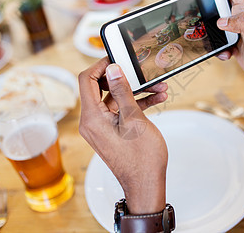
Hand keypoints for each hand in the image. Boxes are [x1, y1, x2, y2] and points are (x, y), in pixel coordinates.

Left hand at [78, 57, 168, 213]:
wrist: (146, 184)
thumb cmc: (141, 158)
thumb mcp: (133, 118)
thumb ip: (121, 91)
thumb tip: (112, 70)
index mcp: (91, 117)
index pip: (85, 80)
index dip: (100, 65)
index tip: (117, 59)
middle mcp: (92, 121)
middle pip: (100, 87)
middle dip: (124, 78)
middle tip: (140, 72)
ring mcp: (101, 127)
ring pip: (114, 99)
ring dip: (135, 92)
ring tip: (158, 88)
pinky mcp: (111, 131)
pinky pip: (120, 111)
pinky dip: (135, 104)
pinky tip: (155, 99)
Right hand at [190, 0, 243, 99]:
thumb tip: (222, 20)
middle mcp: (241, 16)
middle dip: (204, 3)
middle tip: (194, 11)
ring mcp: (236, 28)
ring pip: (214, 20)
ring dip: (209, 31)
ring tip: (216, 43)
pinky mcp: (231, 41)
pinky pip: (216, 38)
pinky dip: (216, 48)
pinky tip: (226, 55)